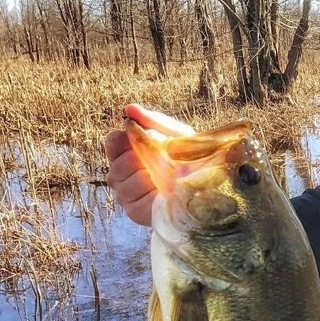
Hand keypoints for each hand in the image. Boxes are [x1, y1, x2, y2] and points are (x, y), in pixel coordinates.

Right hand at [105, 104, 194, 225]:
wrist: (205, 189)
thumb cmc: (187, 160)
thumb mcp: (177, 136)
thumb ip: (154, 121)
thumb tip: (130, 109)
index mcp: (124, 152)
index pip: (114, 141)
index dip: (130, 140)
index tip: (151, 141)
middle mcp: (119, 173)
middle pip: (122, 161)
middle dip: (147, 160)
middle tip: (168, 164)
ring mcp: (124, 193)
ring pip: (128, 179)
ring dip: (153, 177)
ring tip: (170, 179)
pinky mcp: (133, 210)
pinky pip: (136, 197)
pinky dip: (153, 193)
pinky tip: (166, 193)